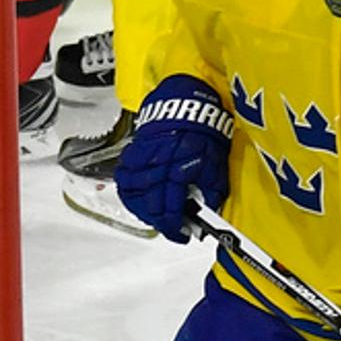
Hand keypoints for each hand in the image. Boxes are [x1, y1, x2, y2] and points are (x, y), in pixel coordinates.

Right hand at [114, 76, 232, 240]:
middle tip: (171, 227)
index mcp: (178, 172)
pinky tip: (140, 197)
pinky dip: (131, 192)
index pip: (172, 211)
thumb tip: (208, 210)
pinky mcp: (132, 153)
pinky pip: (124, 179)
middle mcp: (157, 168)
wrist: (187, 105)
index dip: (176, 229)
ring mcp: (142, 161)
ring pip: (134, 196)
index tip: (183, 235)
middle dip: (162, 222)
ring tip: (156, 215)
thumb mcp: (216, 164)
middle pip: (151, 207)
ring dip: (145, 210)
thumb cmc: (202, 132)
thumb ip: (212, 191)